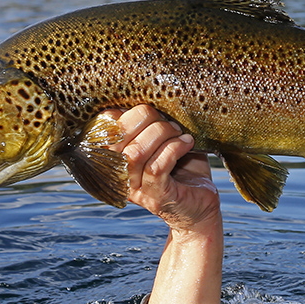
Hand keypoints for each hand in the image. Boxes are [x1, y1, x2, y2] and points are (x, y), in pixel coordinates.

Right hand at [104, 105, 223, 303]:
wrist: (201, 209)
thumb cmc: (183, 170)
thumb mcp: (163, 140)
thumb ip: (149, 121)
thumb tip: (148, 94)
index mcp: (115, 156)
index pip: (103, 127)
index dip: (126, 111)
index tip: (151, 108)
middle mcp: (118, 174)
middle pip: (116, 138)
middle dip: (146, 118)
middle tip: (169, 120)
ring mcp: (135, 189)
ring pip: (135, 153)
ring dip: (161, 134)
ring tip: (179, 132)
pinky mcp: (157, 197)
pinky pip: (157, 166)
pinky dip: (174, 148)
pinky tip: (187, 142)